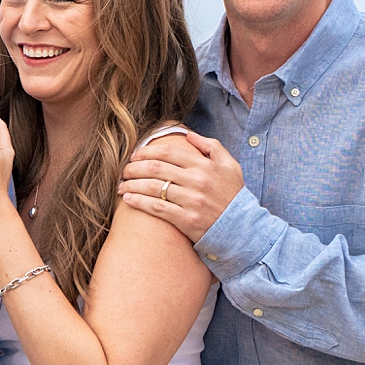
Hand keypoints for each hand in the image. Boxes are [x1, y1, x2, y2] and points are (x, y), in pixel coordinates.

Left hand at [117, 130, 242, 241]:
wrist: (243, 230)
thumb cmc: (234, 196)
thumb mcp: (230, 166)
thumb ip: (212, 146)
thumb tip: (189, 135)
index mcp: (205, 165)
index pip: (168, 152)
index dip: (146, 152)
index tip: (135, 156)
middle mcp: (197, 181)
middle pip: (156, 168)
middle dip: (134, 168)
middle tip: (124, 170)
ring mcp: (191, 201)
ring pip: (153, 187)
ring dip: (132, 184)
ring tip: (121, 185)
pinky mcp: (186, 220)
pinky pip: (156, 208)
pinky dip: (139, 202)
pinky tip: (128, 199)